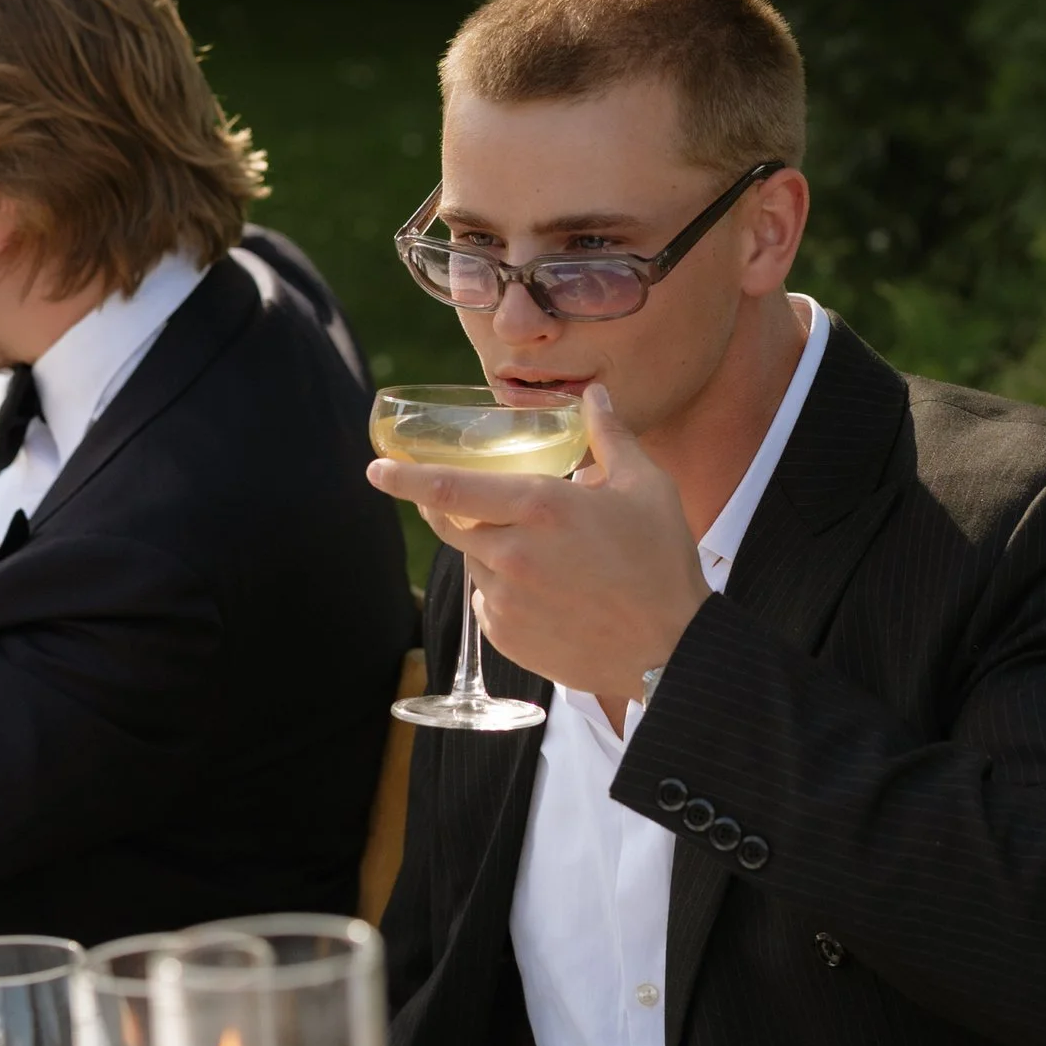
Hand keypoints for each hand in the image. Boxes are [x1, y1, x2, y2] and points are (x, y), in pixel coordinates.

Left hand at [367, 384, 707, 722]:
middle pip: (450, 524)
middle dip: (444, 508)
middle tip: (457, 499)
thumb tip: (594, 396)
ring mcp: (505, 600)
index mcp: (539, 507)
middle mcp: (511, 554)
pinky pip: (487, 603)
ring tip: (545, 556)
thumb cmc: (661, 562)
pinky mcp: (508, 637)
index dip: (404, 476)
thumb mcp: (645, 486)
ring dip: (491, 550)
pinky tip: (547, 593)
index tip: (376, 468)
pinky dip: (504, 590)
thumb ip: (609, 436)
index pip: (448, 486)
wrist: (670, 649)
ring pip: (474, 562)